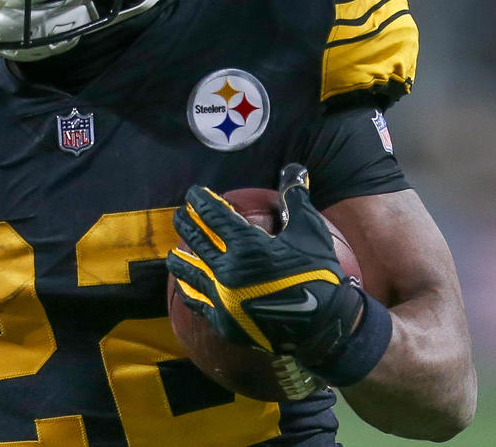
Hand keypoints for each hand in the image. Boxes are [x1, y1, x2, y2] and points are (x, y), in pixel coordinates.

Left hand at [166, 164, 364, 367]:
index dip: (200, 201)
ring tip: (173, 253)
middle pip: (196, 239)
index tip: (194, 193)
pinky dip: (189, 291)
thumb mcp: (310, 231)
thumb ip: (295, 199)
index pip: (212, 215)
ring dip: (179, 259)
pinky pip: (197, 303)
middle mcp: (227, 270)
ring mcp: (222, 297)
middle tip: (180, 214)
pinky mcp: (223, 321)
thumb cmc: (319, 274)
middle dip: (185, 222)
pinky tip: (186, 287)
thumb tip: (294, 169)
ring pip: (189, 273)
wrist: (323, 326)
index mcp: (246, 245)